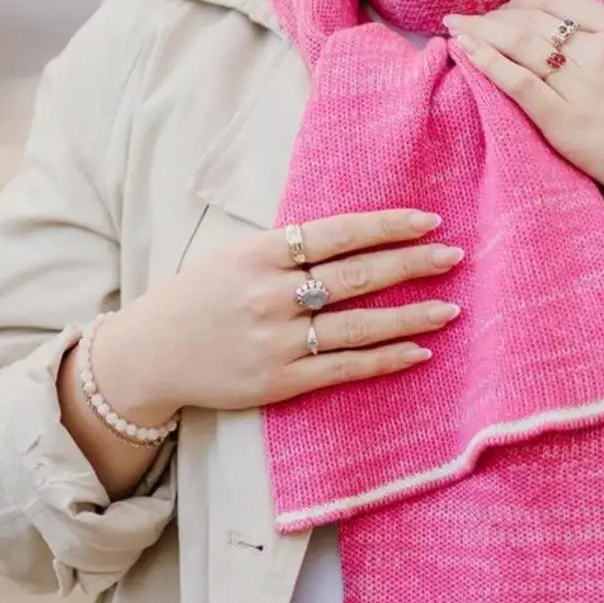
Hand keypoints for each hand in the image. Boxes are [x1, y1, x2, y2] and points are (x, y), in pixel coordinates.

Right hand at [91, 209, 463, 426]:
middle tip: (454, 256)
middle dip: (411, 264)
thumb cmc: (197, 297)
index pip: (338, 233)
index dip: (387, 226)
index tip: (429, 221)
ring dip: (410, 316)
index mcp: (260, 254)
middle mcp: (271, 295)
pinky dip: (384, 359)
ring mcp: (277, 340)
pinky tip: (417, 352)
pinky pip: (344, 368)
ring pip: (358, 325)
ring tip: (450, 308)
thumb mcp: (234, 255)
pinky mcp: (279, 381)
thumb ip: (286, 248)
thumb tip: (352, 234)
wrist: (149, 355)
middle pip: (356, 276)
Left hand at [443, 0, 603, 259]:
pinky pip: (518, 83)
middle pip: (530, 19)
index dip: (519, 0)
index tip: (499, 9)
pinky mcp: (565, 121)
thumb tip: (557, 30)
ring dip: (479, 32)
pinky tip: (466, 52)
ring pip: (519, 45)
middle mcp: (598, 51)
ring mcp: (581, 85)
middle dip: (490, 15)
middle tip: (462, 17)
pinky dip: (488, 63)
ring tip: (454, 28)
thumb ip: (602, 40)